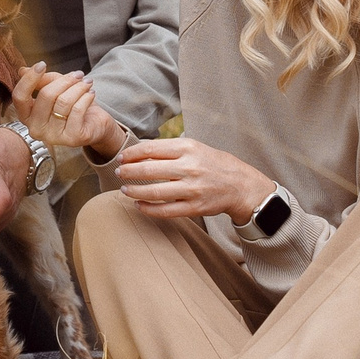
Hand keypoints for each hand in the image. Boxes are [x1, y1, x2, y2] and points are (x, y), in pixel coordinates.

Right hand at [10, 65, 128, 162]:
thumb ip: (42, 80)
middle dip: (64, 80)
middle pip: (46, 96)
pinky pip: (77, 110)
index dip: (29, 79)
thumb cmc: (72, 105)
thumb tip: (22, 70)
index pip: (20, 97)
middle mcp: (36, 129)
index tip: (42, 64)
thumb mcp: (57, 88)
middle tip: (78, 74)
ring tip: (87, 83)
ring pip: (64, 102)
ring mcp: (53, 136)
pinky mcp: (72, 139)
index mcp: (27, 116)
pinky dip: (86, 97)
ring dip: (78, 87)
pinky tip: (91, 94)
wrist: (94, 124)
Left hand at [111, 137, 277, 222]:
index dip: (131, 154)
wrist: (240, 185)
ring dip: (134, 192)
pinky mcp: (195, 208)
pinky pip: (165, 211)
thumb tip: (139, 153)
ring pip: (154, 192)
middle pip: (148, 170)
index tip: (121, 158)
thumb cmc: (212, 163)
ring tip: (125, 190)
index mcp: (188, 148)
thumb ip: (169, 149)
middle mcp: (189, 167)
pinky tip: (139, 206)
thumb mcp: (194, 147)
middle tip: (118, 173)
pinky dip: (148, 209)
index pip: (151, 149)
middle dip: (128, 172)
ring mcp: (192, 189)